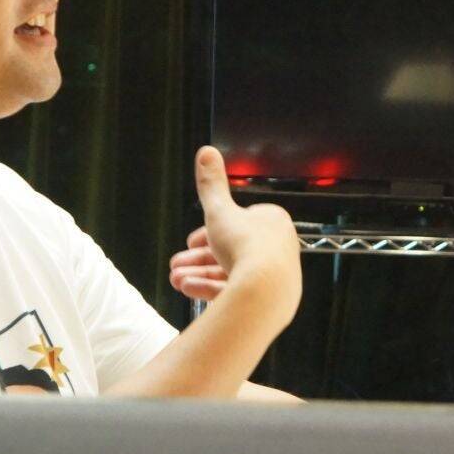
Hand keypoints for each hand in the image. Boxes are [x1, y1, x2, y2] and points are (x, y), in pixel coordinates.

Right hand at [169, 147, 300, 324]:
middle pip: (230, 250)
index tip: (190, 240)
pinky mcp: (269, 301)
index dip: (209, 230)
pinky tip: (188, 289)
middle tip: (176, 263)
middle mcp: (278, 249)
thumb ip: (211, 185)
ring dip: (198, 274)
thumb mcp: (220, 210)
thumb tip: (206, 152)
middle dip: (198, 258)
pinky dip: (210, 290)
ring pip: (230, 273)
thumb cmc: (247, 247)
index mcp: (272, 222)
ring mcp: (274, 277)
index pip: (238, 223)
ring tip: (175, 279)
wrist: (264, 291)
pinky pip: (236, 292)